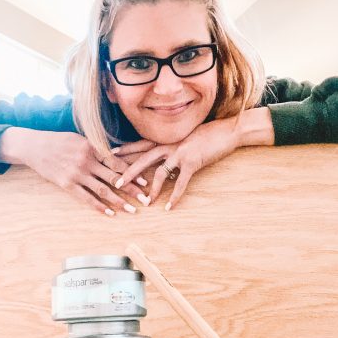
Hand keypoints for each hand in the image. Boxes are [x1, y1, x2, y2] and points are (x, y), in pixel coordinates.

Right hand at [0, 128, 149, 215]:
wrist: (34, 146)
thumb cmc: (59, 141)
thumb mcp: (80, 139)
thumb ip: (97, 148)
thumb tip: (116, 155)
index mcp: (92, 148)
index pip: (117, 162)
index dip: (132, 173)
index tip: (144, 182)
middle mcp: (87, 161)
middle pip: (114, 178)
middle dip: (132, 190)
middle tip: (146, 200)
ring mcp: (77, 174)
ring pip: (103, 190)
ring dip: (119, 202)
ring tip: (132, 210)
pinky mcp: (67, 184)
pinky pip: (86, 198)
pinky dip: (99, 207)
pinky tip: (110, 213)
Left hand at [110, 116, 241, 209]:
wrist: (227, 130)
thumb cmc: (208, 134)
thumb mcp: (186, 137)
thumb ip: (173, 146)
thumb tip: (165, 160)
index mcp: (167, 138)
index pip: (141, 144)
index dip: (126, 149)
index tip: (110, 154)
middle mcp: (170, 144)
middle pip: (143, 158)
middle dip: (129, 171)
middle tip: (116, 183)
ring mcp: (180, 153)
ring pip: (160, 172)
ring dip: (151, 189)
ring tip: (145, 202)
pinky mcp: (192, 163)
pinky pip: (180, 183)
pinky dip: (174, 196)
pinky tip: (169, 207)